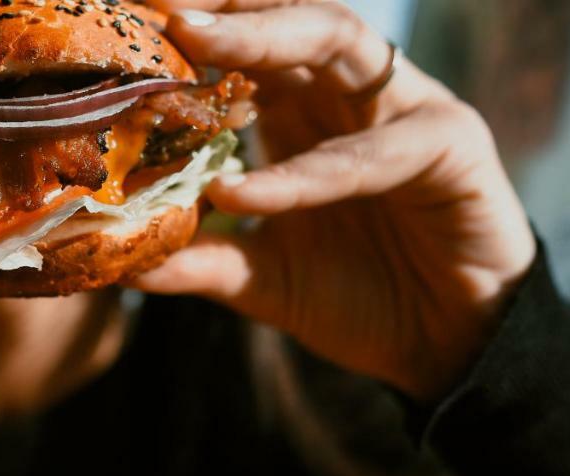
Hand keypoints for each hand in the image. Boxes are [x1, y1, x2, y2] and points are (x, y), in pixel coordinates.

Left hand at [137, 0, 535, 401]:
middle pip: (283, 17)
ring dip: (262, 36)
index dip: (184, 29)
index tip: (118, 22)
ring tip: (192, 39)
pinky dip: (305, 172)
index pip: (241, 46)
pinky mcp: (451, 145)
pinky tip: (244, 192)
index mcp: (302, 109)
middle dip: (217, 6)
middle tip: (152, 5)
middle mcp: (350, 92)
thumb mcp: (259, 278)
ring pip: (335, 39)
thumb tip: (119, 262)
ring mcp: (404, 106)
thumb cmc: (358, 296)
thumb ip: (198, 261)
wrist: (443, 347)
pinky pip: (372, 150)